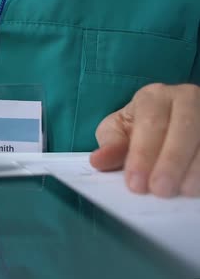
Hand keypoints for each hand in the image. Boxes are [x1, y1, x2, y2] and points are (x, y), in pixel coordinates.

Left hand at [90, 83, 199, 197]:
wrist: (169, 123)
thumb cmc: (139, 128)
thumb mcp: (118, 131)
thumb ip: (111, 147)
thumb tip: (97, 161)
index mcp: (154, 97)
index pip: (150, 121)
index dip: (143, 153)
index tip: (136, 183)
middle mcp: (186, 98)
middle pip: (184, 127)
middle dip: (171, 161)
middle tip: (161, 190)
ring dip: (196, 167)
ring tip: (184, 191)